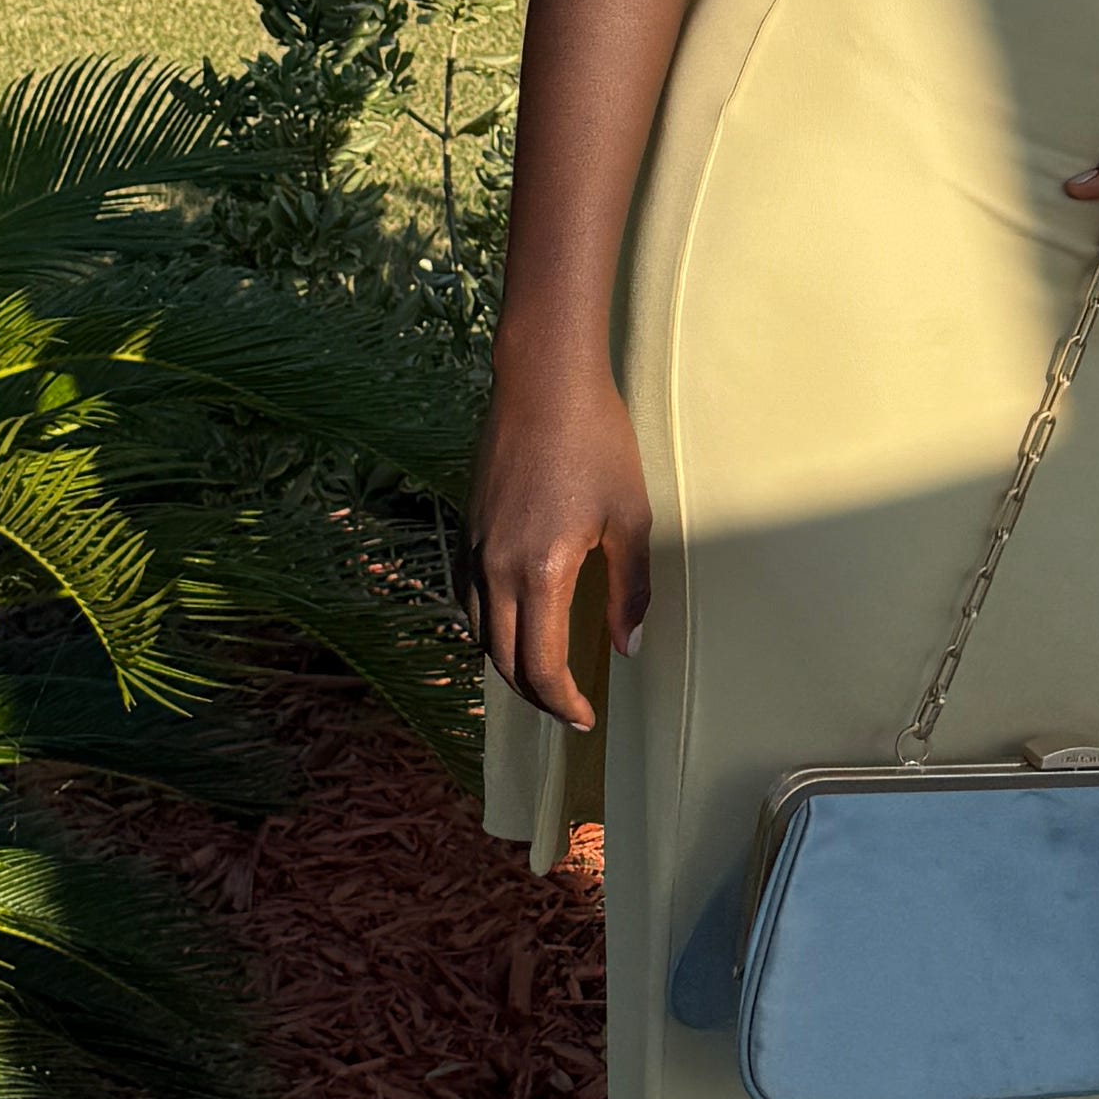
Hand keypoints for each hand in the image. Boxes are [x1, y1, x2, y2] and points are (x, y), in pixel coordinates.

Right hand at [471, 339, 653, 731]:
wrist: (543, 382)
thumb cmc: (596, 442)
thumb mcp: (630, 518)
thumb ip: (630, 590)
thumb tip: (627, 646)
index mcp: (540, 572)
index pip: (541, 665)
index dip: (563, 702)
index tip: (586, 717)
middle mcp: (495, 568)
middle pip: (502, 659)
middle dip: (535, 693)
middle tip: (567, 708)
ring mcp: (475, 547)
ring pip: (478, 631)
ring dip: (506, 663)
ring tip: (540, 676)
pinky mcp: (467, 526)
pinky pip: (468, 596)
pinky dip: (486, 626)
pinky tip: (511, 623)